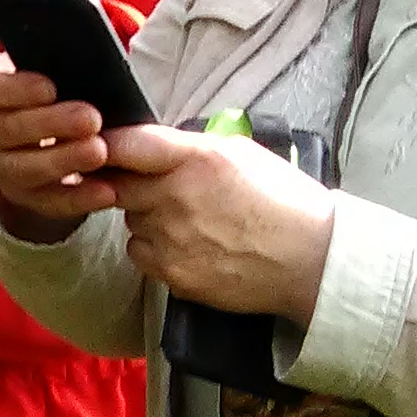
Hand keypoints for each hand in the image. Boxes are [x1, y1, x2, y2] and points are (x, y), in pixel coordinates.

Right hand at [0, 51, 117, 242]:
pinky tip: (105, 190)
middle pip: (10, 130)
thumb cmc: (54, 83)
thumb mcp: (47, 58)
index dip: (16, 88)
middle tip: (92, 118)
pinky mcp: (24, 195)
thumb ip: (53, 45)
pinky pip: (48, 201)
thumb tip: (70, 25)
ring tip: (100, 151)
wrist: (47, 126)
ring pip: (26, 168)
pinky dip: (78, 199)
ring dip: (64, 160)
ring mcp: (1, 165)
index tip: (50, 86)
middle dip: (52, 124)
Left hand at [98, 125, 335, 326]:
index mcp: (195, 159)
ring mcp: (170, 238)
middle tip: (157, 189)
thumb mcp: (241, 154)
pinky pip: (140, 253)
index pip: (125, 144)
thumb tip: (154, 148)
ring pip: (130, 220)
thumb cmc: (281, 201)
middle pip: (117, 185)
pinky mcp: (171, 273)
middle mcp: (174, 196)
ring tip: (186, 221)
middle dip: (130, 184)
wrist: (310, 259)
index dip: (109, 146)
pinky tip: (186, 246)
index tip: (105, 149)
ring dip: (146, 217)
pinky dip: (153, 248)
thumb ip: (190, 148)